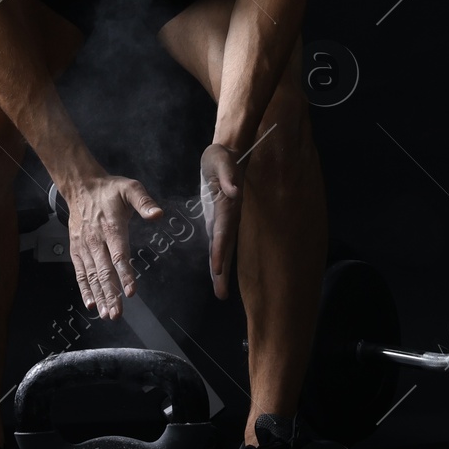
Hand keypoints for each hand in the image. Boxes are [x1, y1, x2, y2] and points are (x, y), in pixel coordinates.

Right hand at [63, 173, 163, 319]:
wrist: (81, 187)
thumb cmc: (108, 190)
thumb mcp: (130, 188)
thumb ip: (144, 202)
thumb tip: (158, 214)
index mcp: (111, 227)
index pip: (119, 254)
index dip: (125, 274)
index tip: (130, 292)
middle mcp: (96, 240)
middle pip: (104, 271)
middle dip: (111, 294)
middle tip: (117, 313)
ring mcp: (85, 246)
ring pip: (92, 276)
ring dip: (99, 296)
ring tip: (106, 314)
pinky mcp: (76, 250)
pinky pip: (80, 272)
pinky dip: (84, 288)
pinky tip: (90, 303)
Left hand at [199, 144, 242, 298]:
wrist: (226, 154)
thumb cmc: (221, 157)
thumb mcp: (221, 159)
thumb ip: (227, 174)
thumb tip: (233, 191)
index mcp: (228, 204)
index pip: (224, 229)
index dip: (220, 248)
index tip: (217, 266)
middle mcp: (228, 216)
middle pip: (226, 246)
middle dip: (223, 269)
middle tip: (222, 293)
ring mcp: (224, 220)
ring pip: (223, 248)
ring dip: (221, 270)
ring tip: (221, 293)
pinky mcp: (217, 220)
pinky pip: (216, 242)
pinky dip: (216, 258)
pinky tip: (215, 274)